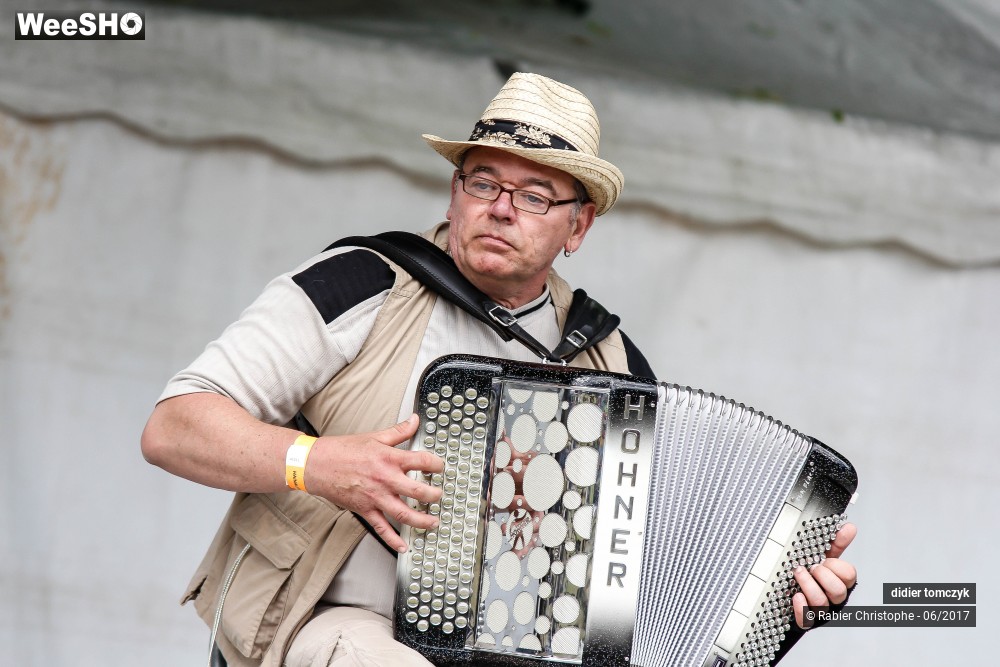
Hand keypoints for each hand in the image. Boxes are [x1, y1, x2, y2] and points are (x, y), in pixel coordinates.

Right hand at [305, 414, 443, 552]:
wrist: (317, 465)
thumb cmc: (343, 450)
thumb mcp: (374, 436)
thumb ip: (398, 431)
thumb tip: (414, 420)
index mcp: (389, 458)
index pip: (421, 461)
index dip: (436, 464)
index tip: (441, 467)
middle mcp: (385, 479)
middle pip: (417, 491)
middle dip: (434, 496)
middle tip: (440, 497)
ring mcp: (375, 497)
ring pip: (404, 514)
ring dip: (422, 521)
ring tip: (433, 523)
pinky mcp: (365, 510)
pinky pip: (381, 528)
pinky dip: (393, 539)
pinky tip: (404, 546)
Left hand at [792, 522, 857, 627]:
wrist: (782, 589)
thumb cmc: (806, 572)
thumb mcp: (820, 556)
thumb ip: (835, 542)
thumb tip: (849, 527)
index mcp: (837, 580)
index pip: (849, 576)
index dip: (837, 567)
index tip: (824, 560)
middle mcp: (830, 596)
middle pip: (839, 591)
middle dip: (824, 576)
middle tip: (811, 567)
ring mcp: (818, 609)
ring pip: (822, 603)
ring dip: (809, 586)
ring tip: (798, 574)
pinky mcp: (804, 619)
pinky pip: (806, 619)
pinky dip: (801, 607)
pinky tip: (795, 595)